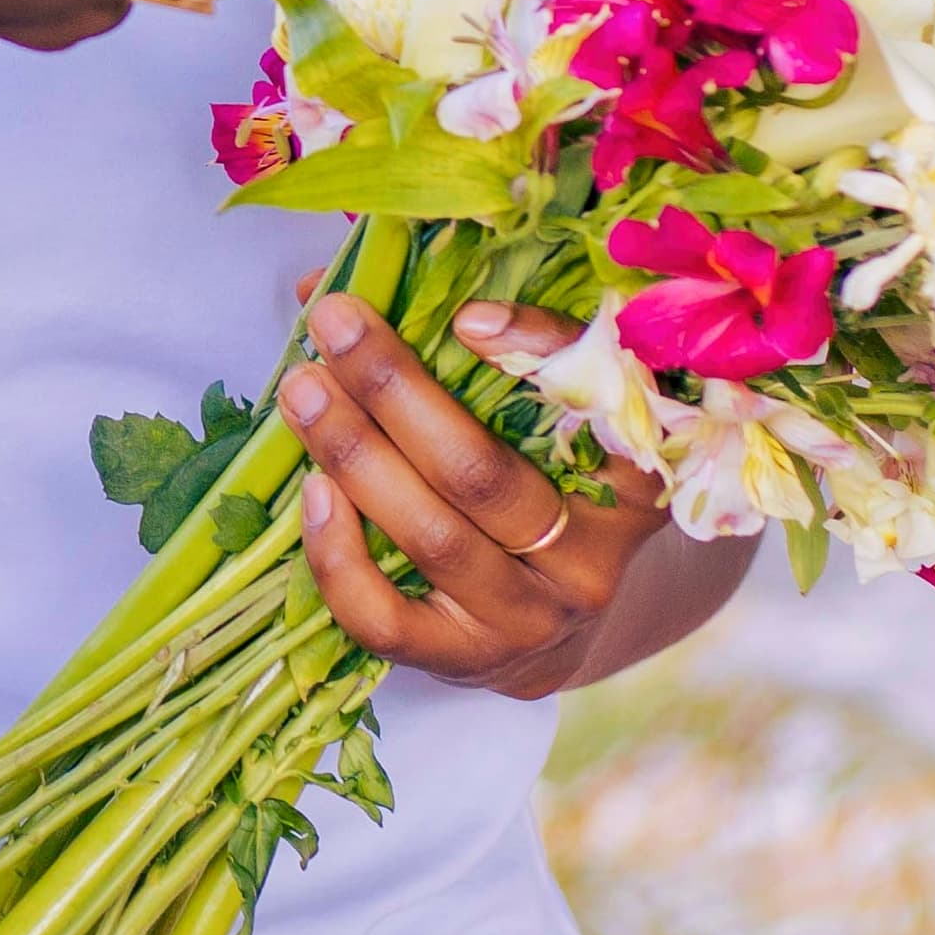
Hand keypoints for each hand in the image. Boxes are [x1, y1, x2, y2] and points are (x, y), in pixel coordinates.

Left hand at [276, 288, 682, 702]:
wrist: (555, 626)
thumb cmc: (542, 487)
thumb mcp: (543, 419)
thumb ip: (474, 344)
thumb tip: (338, 274)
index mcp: (633, 479)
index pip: (599, 408)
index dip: (538, 356)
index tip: (466, 316)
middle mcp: (591, 557)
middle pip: (483, 474)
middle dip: (397, 389)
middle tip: (336, 322)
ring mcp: (528, 617)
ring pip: (434, 537)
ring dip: (355, 455)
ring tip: (302, 389)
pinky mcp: (465, 661)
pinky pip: (386, 618)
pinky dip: (339, 554)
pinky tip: (311, 492)